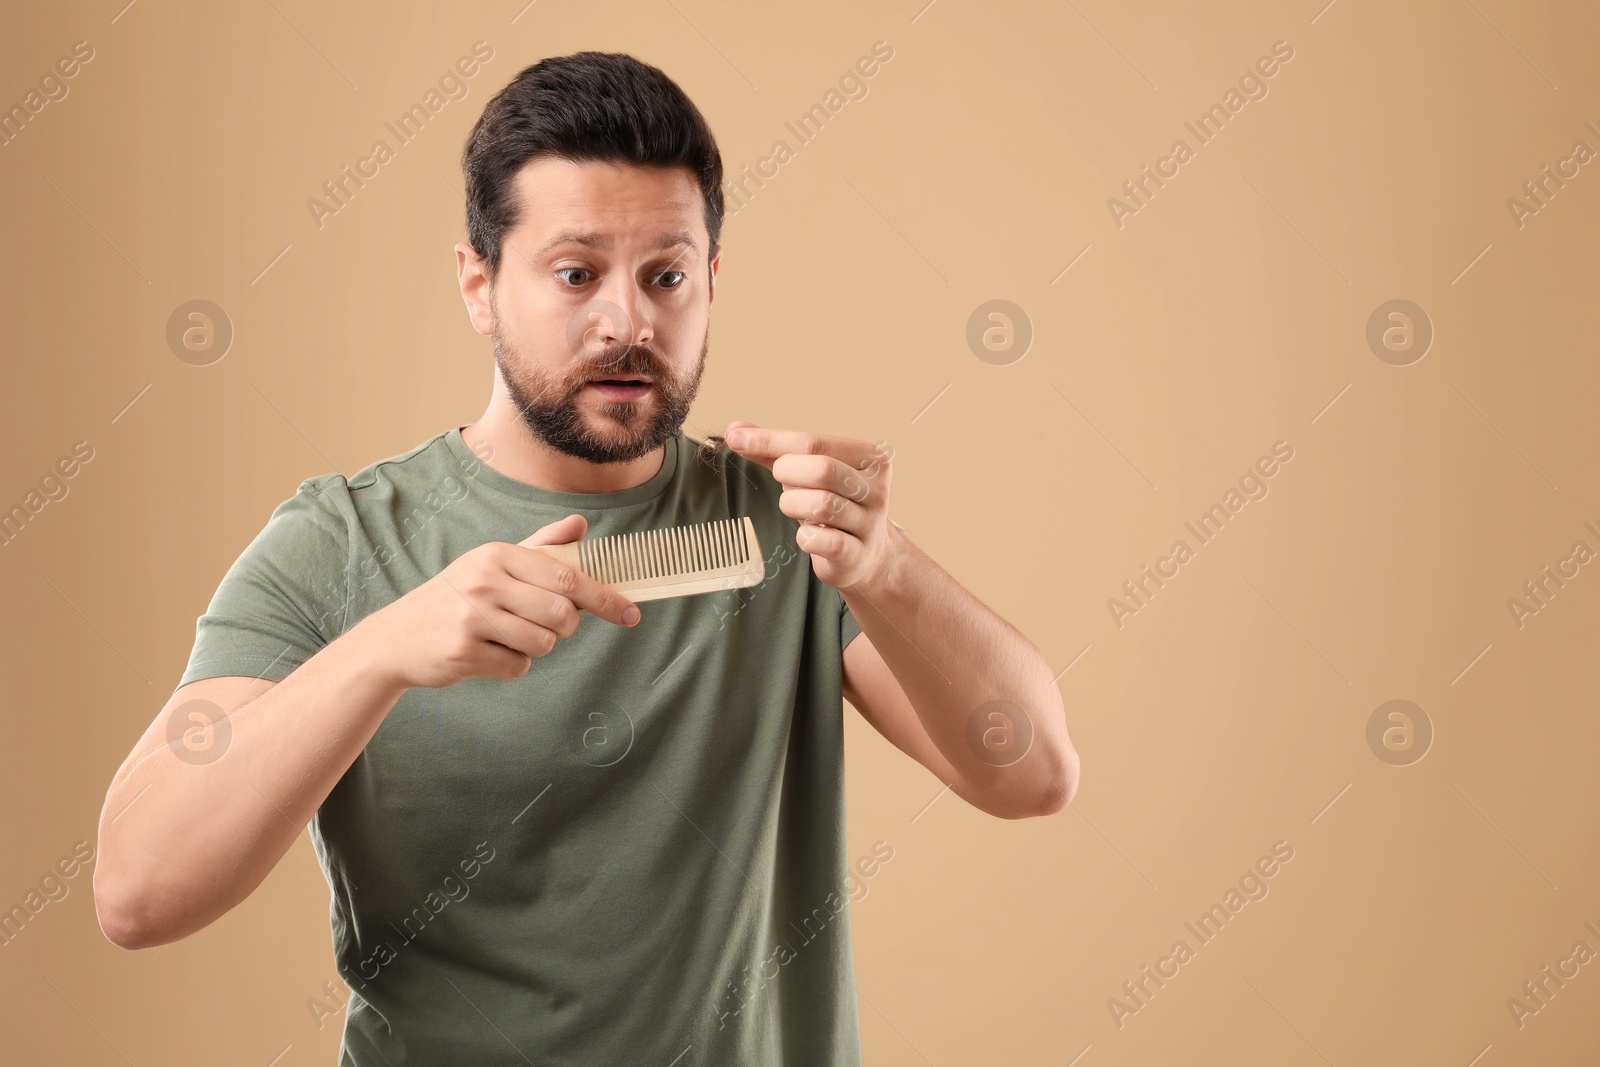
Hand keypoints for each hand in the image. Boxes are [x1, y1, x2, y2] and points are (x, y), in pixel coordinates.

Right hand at [348, 514, 640, 689]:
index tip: (631, 614)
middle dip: (565, 627)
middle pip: (562, 614)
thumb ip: (540, 546)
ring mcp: (472, 616)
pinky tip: (487, 653)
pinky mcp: (464, 651)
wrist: (395, 638)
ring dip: (535, 647)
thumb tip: (582, 524)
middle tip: (547, 626)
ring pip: (543, 643)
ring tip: (505, 636)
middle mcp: (485, 580)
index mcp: (498, 554)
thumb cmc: (455, 598)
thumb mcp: (492, 564)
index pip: (569, 577)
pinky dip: (511, 665)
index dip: (606, 598)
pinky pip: (517, 666)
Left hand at [722, 420, 897, 589]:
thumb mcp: (810, 473)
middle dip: (789, 474)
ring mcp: (869, 523)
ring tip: (794, 507)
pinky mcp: (858, 554)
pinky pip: (826, 541)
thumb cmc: (835, 505)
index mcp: (868, 458)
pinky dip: (806, 537)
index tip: (737, 439)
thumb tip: (735, 430)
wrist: (868, 555)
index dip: (770, 441)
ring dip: (793, 504)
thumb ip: (776, 451)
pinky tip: (807, 534)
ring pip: (823, 504)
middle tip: (783, 484)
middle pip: (823, 469)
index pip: (814, 442)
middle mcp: (875, 488)